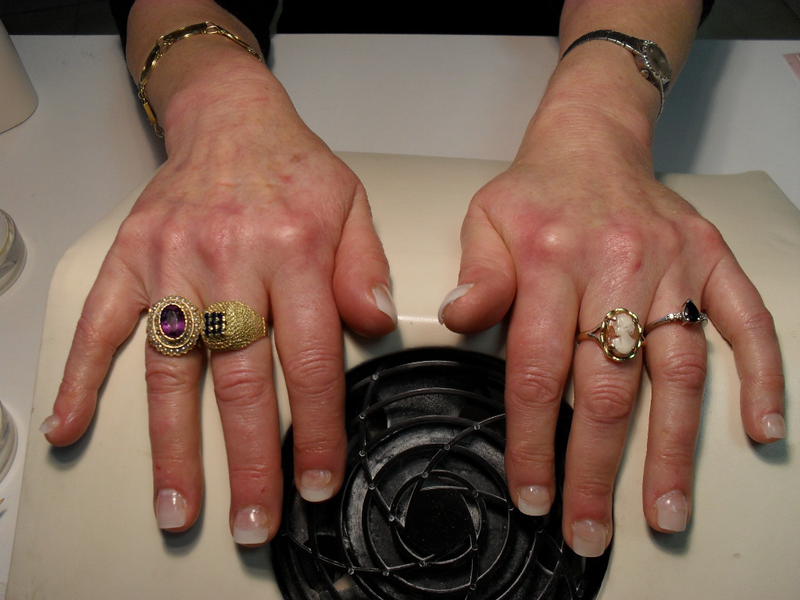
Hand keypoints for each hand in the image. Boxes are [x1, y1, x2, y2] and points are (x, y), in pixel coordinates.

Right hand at [40, 70, 395, 544]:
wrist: (230, 118)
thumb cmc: (294, 167)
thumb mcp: (351, 205)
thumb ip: (365, 267)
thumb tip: (376, 323)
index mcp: (293, 251)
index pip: (310, 360)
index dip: (317, 429)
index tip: (318, 481)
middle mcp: (230, 261)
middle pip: (241, 379)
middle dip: (250, 460)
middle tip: (253, 520)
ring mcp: (173, 263)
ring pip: (173, 367)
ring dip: (174, 444)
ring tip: (177, 505)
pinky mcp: (131, 258)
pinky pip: (101, 323)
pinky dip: (83, 377)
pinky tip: (71, 426)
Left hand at [439, 105, 784, 555]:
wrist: (592, 141)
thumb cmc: (535, 192)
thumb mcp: (485, 221)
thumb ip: (478, 275)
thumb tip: (458, 320)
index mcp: (551, 260)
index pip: (537, 368)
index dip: (532, 439)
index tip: (531, 493)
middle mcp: (617, 266)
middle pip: (607, 385)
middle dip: (595, 467)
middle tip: (589, 531)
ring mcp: (673, 265)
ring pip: (678, 369)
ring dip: (672, 446)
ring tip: (664, 511)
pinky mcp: (711, 260)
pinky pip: (746, 319)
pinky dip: (763, 374)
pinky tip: (763, 429)